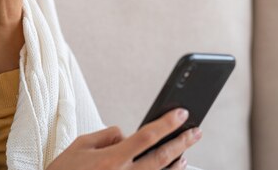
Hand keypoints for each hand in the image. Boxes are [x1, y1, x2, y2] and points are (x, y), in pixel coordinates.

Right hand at [47, 109, 200, 169]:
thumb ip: (107, 136)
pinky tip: (173, 167)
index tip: (182, 113)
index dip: (166, 124)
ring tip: (187, 150)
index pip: (146, 137)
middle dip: (181, 142)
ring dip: (177, 161)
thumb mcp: (81, 145)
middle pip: (161, 157)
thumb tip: (126, 134)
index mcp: (112, 159)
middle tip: (196, 131)